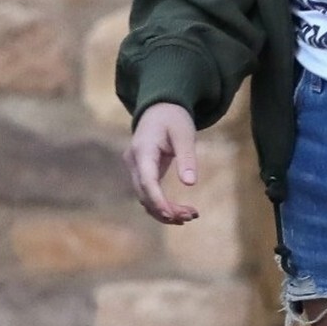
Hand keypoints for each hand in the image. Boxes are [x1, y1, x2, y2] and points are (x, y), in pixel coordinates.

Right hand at [125, 102, 199, 223]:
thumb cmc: (173, 119)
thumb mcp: (184, 134)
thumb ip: (187, 158)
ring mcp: (135, 168)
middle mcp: (134, 162)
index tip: (172, 216)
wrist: (159, 109)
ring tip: (191, 215)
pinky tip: (181, 211)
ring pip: (145, 198)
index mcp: (142, 151)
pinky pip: (149, 193)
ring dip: (165, 211)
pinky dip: (163, 204)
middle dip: (166, 210)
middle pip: (145, 194)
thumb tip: (190, 184)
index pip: (147, 181)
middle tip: (192, 216)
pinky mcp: (141, 173)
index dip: (158, 201)